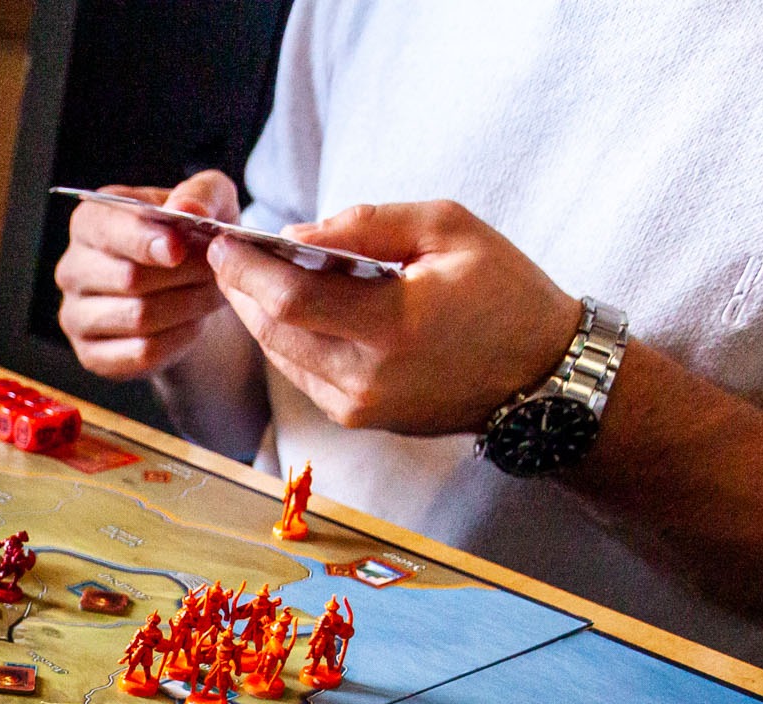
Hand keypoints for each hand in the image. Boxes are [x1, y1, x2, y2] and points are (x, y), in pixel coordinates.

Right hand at [55, 170, 240, 379]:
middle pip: (128, 277)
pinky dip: (178, 339)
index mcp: (90, 221)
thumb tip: (185, 208)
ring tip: (209, 294)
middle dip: (182, 275)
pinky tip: (192, 323)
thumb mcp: (209, 201)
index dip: (144, 240)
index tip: (178, 249)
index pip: (108, 230)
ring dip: (186, 306)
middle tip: (214, 271)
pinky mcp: (92, 355)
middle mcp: (72, 269)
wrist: (187, 291)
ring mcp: (76, 316)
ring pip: (138, 317)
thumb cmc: (191, 239)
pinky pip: (141, 352)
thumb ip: (202, 194)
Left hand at [205, 200, 579, 435]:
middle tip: (224, 253)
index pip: (290, 299)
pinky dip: (286, 339)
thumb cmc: (505, 291)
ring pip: (282, 355)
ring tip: (245, 274)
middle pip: (274, 331)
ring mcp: (359, 406)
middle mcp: (367, 377)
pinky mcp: (358, 418)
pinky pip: (302, 374)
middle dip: (241, 289)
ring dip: (257, 314)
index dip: (246, 269)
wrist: (541, 375)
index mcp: (394, 326)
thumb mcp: (450, 230)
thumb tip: (297, 235)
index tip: (222, 242)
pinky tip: (282, 308)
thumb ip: (369, 226)